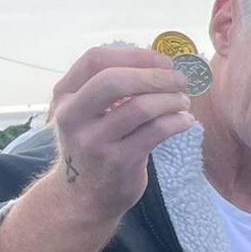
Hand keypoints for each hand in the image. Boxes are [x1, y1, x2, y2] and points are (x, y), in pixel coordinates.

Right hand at [47, 46, 193, 220]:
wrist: (84, 196)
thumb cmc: (97, 144)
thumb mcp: (90, 112)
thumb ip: (116, 87)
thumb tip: (164, 62)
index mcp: (65, 95)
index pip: (96, 59)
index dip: (136, 55)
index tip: (165, 61)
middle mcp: (74, 116)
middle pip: (115, 80)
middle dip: (155, 76)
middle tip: (182, 80)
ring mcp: (94, 141)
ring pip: (140, 107)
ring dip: (171, 100)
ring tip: (184, 102)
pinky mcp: (118, 161)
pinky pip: (155, 132)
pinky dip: (177, 121)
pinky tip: (185, 121)